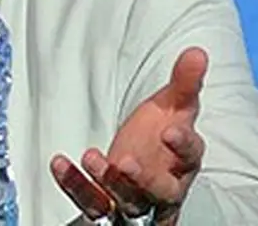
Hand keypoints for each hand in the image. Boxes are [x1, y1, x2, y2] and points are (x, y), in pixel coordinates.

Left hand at [50, 47, 207, 224]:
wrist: (141, 163)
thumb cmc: (160, 136)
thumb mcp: (173, 106)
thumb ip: (185, 82)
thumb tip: (197, 51)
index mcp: (184, 160)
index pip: (191, 157)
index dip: (182, 146)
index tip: (169, 132)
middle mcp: (164, 185)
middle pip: (161, 191)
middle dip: (144, 179)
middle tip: (125, 162)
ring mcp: (136, 198)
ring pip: (128, 201)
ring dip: (108, 182)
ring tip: (92, 158)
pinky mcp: (108, 205)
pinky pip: (92, 202)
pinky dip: (75, 185)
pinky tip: (60, 164)